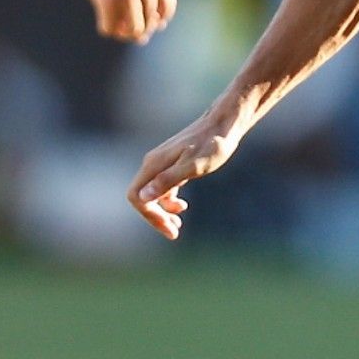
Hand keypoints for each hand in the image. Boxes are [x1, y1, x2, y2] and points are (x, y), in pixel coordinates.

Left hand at [78, 0, 176, 42]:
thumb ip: (105, 9)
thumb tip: (122, 28)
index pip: (111, 29)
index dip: (109, 28)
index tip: (108, 22)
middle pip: (135, 29)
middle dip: (129, 33)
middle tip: (127, 30)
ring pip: (152, 19)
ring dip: (147, 26)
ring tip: (143, 27)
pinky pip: (167, 3)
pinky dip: (164, 15)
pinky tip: (158, 19)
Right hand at [127, 108, 246, 239]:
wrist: (223, 125)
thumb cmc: (212, 145)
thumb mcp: (193, 166)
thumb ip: (168, 181)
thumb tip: (144, 196)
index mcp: (154, 165)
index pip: (136, 197)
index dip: (149, 215)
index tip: (168, 227)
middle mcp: (153, 163)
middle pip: (142, 197)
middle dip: (156, 218)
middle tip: (174, 233)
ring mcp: (161, 163)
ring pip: (153, 194)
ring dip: (162, 212)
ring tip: (178, 226)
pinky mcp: (172, 164)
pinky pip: (162, 187)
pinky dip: (169, 201)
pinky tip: (182, 207)